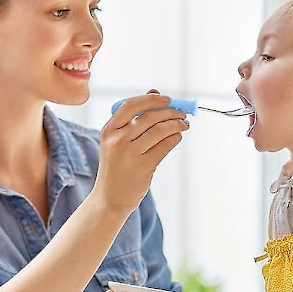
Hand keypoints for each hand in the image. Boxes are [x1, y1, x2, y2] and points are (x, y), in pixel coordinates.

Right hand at [95, 92, 188, 213]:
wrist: (110, 198)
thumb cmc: (117, 167)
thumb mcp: (116, 142)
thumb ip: (132, 120)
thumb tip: (155, 94)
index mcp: (108, 130)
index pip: (131, 105)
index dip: (152, 100)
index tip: (168, 99)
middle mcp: (117, 140)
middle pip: (150, 116)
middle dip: (171, 112)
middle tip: (182, 113)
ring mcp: (130, 153)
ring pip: (160, 130)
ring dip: (177, 124)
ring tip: (184, 124)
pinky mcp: (143, 166)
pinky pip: (165, 145)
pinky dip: (175, 138)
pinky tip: (177, 137)